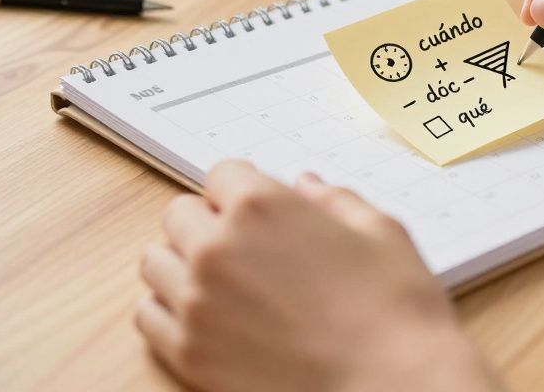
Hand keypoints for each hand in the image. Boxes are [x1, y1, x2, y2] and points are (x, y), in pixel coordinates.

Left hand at [136, 161, 501, 391]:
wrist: (395, 388)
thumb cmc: (395, 315)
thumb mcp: (381, 233)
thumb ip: (335, 200)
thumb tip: (308, 187)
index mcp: (261, 205)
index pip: (222, 174)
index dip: (244, 190)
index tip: (256, 208)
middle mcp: (217, 248)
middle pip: (180, 214)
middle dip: (208, 223)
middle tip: (243, 246)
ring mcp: (197, 302)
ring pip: (155, 262)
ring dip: (182, 264)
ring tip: (221, 283)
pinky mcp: (189, 352)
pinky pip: (148, 316)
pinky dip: (170, 311)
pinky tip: (207, 317)